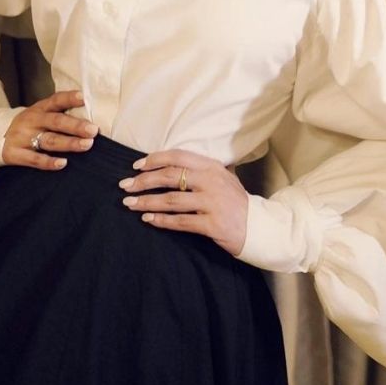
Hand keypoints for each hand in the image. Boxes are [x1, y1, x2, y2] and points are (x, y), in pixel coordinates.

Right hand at [1, 90, 98, 169]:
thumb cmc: (28, 126)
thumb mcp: (39, 115)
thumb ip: (59, 115)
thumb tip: (90, 119)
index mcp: (39, 109)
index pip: (55, 100)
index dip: (69, 98)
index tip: (83, 98)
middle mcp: (31, 121)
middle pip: (55, 122)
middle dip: (75, 126)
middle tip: (93, 130)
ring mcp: (22, 137)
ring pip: (48, 140)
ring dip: (69, 143)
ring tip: (86, 144)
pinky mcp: (15, 154)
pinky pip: (34, 159)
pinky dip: (49, 162)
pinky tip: (63, 163)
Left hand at [116, 149, 248, 256]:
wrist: (259, 227)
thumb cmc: (237, 203)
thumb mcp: (224, 179)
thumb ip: (202, 170)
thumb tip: (171, 164)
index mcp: (212, 167)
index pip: (178, 157)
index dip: (154, 159)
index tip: (136, 166)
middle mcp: (211, 181)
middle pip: (170, 176)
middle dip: (143, 181)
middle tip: (125, 185)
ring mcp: (212, 203)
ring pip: (171, 199)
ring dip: (147, 201)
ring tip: (129, 203)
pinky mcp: (212, 224)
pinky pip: (180, 221)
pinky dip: (161, 220)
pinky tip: (147, 218)